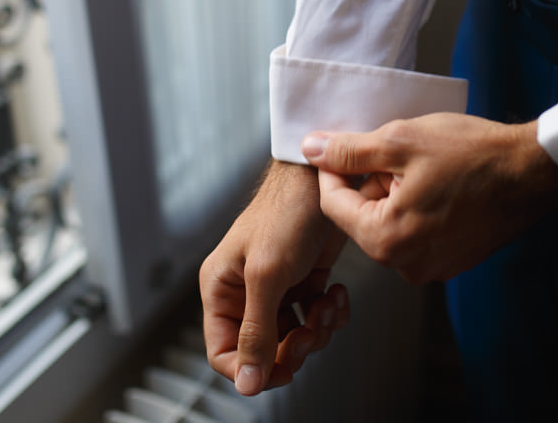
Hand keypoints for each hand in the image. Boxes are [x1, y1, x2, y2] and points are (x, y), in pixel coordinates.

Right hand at [200, 160, 348, 395]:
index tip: (285, 368)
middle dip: (294, 348)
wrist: (324, 175)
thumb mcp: (268, 274)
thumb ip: (257, 331)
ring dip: (317, 330)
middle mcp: (244, 290)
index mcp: (221, 289)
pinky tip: (337, 293)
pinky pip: (314, 316)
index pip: (224, 353)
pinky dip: (329, 313)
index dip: (253, 369)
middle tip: (314, 333)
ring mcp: (276, 286)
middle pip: (263, 349)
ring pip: (292, 336)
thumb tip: (249, 383)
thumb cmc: (287, 211)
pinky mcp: (303, 278)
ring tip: (329, 306)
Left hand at [303, 113, 557, 283]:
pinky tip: (441, 184)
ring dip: (395, 195)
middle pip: (362, 217)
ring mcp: (432, 267)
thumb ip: (349, 151)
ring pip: (390, 224)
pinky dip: (418, 208)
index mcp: (386, 240)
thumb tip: (311, 149)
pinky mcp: (452, 261)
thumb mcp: (400, 141)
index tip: (347, 146)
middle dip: (371, 183)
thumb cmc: (471, 154)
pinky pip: (417, 234)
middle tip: (398, 153)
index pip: (332, 205)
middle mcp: (405, 265)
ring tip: (424, 167)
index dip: (334, 169)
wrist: (531, 171)